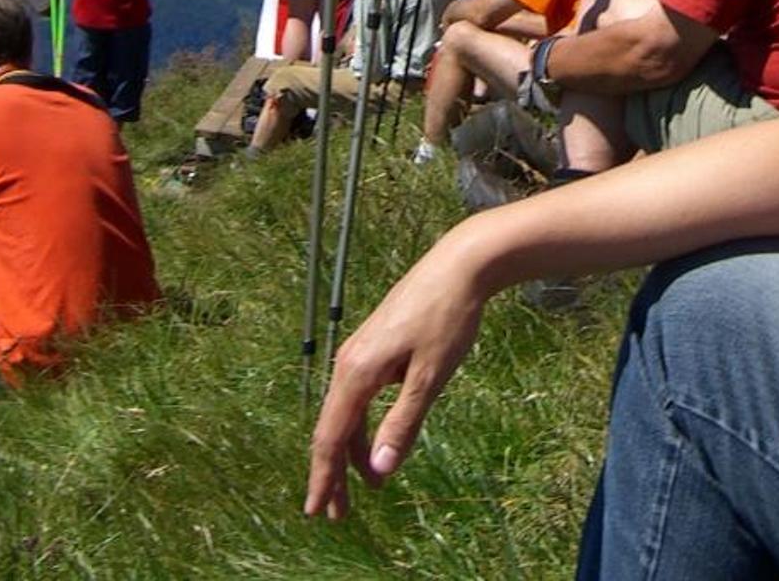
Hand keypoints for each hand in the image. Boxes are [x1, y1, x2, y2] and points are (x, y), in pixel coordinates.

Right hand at [306, 240, 488, 518]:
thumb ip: (402, 423)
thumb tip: (377, 470)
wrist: (460, 264)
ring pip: (347, 412)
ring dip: (352, 450)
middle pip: (334, 427)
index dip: (324, 477)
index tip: (318, 511)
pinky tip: (376, 440)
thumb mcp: (430, 377)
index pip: (332, 436)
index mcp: (358, 371)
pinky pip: (359, 395)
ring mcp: (361, 351)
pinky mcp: (375, 345)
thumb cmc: (448, 317)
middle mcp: (350, 361)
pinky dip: (363, 423)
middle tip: (337, 514)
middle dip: (334, 473)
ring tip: (365, 486)